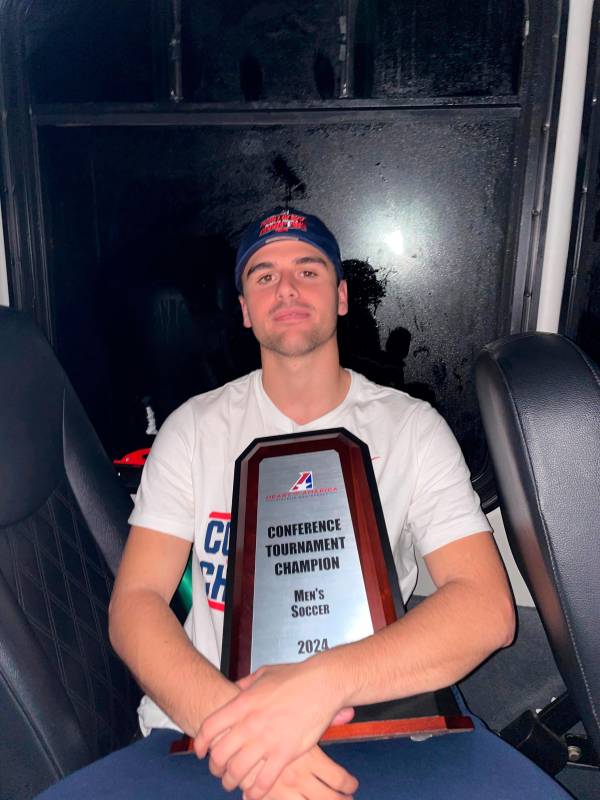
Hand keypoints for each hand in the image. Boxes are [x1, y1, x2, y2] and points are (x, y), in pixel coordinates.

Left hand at [194, 659, 349, 798]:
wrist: (321, 683)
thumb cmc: (295, 676)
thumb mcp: (263, 674)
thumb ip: (244, 685)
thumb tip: (233, 691)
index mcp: (242, 703)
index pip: (209, 728)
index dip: (200, 743)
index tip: (201, 751)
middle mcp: (250, 723)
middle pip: (220, 754)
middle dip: (215, 767)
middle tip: (218, 771)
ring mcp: (267, 740)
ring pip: (237, 772)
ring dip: (231, 781)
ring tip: (233, 783)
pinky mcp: (285, 753)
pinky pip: (263, 781)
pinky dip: (255, 791)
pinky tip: (253, 792)